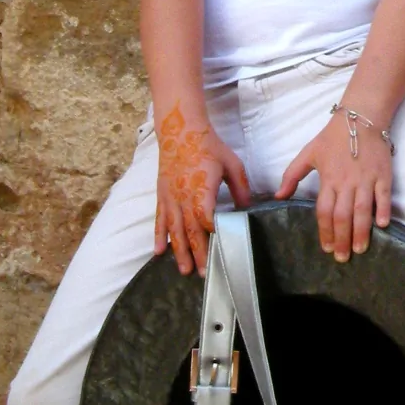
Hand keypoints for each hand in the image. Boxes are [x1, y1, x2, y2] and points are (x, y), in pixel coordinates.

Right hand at [154, 107, 249, 274]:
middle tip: (204, 274)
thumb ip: (240, 187)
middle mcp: (183, 197)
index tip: (219, 249)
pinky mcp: (162, 195)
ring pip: (174, 230)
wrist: (180, 130)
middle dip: (197, 253)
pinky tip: (158, 252)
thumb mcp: (231, 164)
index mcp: (201, 189)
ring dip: (179, 251)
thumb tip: (246, 207)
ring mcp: (170, 197)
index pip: (206, 218)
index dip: (212, 234)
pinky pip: (159, 220)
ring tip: (184, 270)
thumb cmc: (208, 146)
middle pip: (190, 230)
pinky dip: (159, 236)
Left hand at [276, 109, 392, 262]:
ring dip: (361, 231)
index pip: (324, 211)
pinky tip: (383, 226)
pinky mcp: (383, 175)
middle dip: (341, 239)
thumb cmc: (333, 137)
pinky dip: (383, 210)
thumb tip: (278, 196)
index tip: (325, 248)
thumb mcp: (308, 153)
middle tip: (342, 258)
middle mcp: (346, 182)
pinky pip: (383, 196)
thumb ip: (292, 175)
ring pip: (362, 210)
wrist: (361, 118)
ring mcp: (366, 179)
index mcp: (328, 179)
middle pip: (342, 216)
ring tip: (360, 249)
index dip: (324, 231)